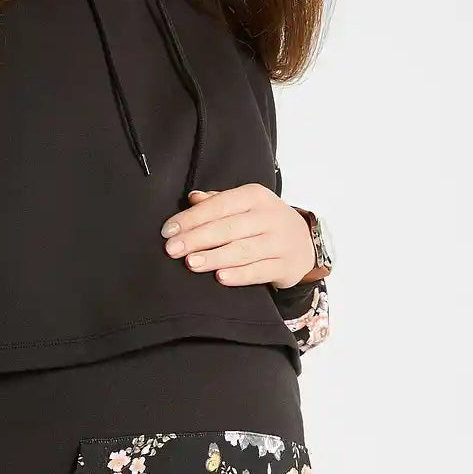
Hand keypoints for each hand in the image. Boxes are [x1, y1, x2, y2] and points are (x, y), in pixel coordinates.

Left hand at [160, 184, 315, 288]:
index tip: (168, 231)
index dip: (191, 218)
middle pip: (228, 228)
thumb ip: (217, 202)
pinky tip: (220, 278)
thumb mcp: (245, 205)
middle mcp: (269, 216)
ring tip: (191, 263)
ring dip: (214, 257)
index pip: (219, 205)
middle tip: (172, 250)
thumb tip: (192, 199)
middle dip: (197, 239)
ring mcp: (280, 241)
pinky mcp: (285, 265)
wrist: (304, 243)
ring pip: (243, 250)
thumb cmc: (264, 222)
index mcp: (255, 196)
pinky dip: (239, 275)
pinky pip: (259, 271)